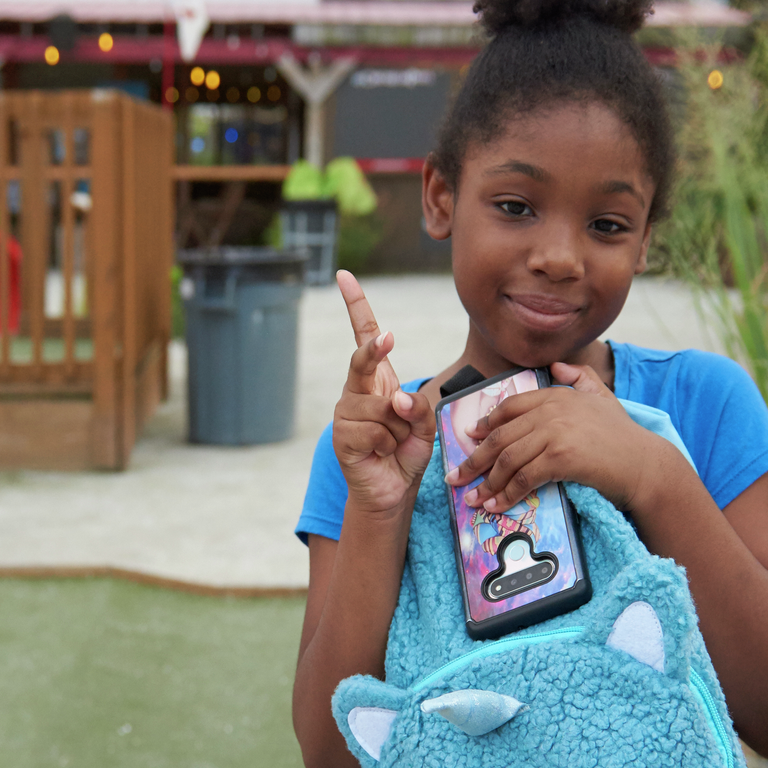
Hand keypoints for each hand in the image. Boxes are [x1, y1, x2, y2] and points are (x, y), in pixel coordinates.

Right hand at [332, 271, 437, 516]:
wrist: (392, 491)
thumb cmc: (407, 453)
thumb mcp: (425, 427)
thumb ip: (418, 408)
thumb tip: (397, 400)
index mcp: (378, 380)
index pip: (365, 336)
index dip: (355, 306)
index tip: (344, 276)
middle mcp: (357, 390)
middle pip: (363, 359)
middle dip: (375, 349)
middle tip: (388, 339)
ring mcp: (346, 412)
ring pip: (380, 406)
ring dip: (398, 428)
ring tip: (394, 443)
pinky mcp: (342, 436)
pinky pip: (373, 429)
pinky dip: (387, 443)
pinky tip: (381, 453)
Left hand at [442, 361, 670, 512]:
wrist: (644, 464)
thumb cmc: (623, 436)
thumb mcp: (602, 398)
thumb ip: (579, 378)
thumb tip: (558, 366)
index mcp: (557, 395)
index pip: (510, 406)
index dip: (486, 423)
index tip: (470, 438)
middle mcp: (552, 409)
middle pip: (500, 436)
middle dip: (474, 459)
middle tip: (456, 477)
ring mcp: (555, 432)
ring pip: (507, 459)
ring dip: (485, 483)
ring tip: (472, 499)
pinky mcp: (560, 457)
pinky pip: (523, 478)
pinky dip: (506, 494)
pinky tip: (496, 506)